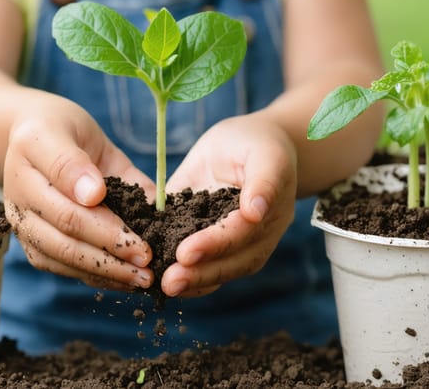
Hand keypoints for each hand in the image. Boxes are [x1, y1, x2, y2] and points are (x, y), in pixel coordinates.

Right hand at [3, 94, 154, 289]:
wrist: (37, 137)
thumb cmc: (67, 132)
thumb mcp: (84, 129)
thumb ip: (96, 164)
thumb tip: (107, 197)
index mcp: (32, 152)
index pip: (65, 185)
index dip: (100, 214)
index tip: (135, 231)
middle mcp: (19, 193)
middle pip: (65, 231)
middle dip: (111, 247)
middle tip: (148, 257)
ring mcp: (22, 223)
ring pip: (62, 256)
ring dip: (105, 271)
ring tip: (142, 277)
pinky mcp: (32, 244)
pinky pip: (61, 267)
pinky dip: (95, 277)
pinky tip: (125, 279)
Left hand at [161, 114, 297, 296]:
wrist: (251, 145)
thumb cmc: (257, 144)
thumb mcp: (265, 151)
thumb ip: (264, 180)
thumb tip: (255, 213)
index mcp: (269, 213)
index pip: (241, 234)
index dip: (214, 245)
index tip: (186, 253)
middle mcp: (255, 237)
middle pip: (231, 263)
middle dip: (200, 274)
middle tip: (169, 281)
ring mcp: (236, 244)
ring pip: (219, 272)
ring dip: (193, 282)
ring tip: (164, 286)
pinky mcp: (214, 242)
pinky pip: (204, 266)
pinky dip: (186, 276)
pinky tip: (159, 280)